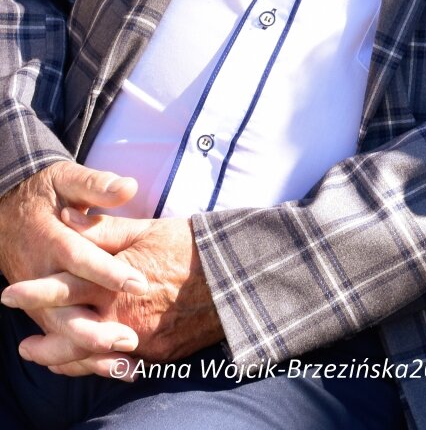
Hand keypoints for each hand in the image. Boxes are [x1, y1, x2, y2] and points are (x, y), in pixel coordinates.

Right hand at [0, 162, 150, 375]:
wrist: (5, 214)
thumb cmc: (46, 195)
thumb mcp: (66, 181)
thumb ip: (94, 186)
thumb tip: (126, 187)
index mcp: (51, 240)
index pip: (79, 259)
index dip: (107, 273)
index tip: (139, 284)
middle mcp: (40, 274)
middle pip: (63, 310)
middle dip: (94, 330)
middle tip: (130, 340)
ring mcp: (37, 299)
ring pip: (60, 333)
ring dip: (91, 352)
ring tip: (127, 367)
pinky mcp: (40, 311)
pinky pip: (58, 340)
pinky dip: (81, 359)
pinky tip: (114, 370)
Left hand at [4, 211, 221, 375]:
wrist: (241, 274)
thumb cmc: (193, 246)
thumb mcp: (148, 230)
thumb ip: (103, 229)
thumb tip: (66, 218)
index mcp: (117, 282)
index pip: (65, 288)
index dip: (34, 293)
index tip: (8, 294)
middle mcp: (125, 315)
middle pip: (71, 336)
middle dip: (44, 344)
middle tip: (24, 347)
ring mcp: (143, 338)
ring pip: (93, 359)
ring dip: (67, 361)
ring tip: (49, 360)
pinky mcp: (161, 353)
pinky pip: (122, 366)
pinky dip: (101, 367)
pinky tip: (91, 364)